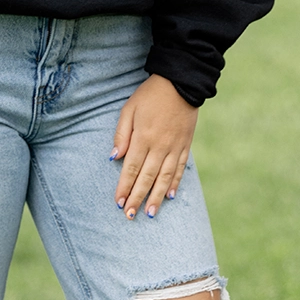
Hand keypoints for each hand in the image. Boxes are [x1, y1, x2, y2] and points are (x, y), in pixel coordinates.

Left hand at [110, 74, 197, 219]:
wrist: (180, 83)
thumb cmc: (150, 95)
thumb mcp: (129, 108)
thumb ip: (122, 134)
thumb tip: (114, 157)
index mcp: (143, 137)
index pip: (131, 168)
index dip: (124, 187)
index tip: (119, 202)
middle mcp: (160, 146)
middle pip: (147, 177)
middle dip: (138, 198)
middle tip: (130, 216)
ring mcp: (175, 147)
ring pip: (164, 178)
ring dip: (156, 197)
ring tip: (150, 214)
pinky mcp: (185, 145)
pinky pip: (180, 169)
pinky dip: (175, 184)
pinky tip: (169, 196)